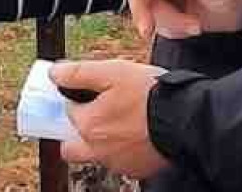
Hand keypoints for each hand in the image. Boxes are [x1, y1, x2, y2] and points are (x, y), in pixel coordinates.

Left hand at [49, 60, 169, 178]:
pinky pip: (122, 160)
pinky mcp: (138, 169)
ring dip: (104, 140)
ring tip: (125, 119)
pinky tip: (139, 132)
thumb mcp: (112, 72)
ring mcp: (118, 162)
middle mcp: (98, 150)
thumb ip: (79, 73)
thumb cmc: (151, 95)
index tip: (92, 92)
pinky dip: (126, 149)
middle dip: (78, 132)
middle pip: (72, 147)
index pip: (69, 111)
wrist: (186, 118)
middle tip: (95, 115)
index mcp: (89, 125)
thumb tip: (54, 74)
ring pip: (99, 153)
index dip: (79, 98)